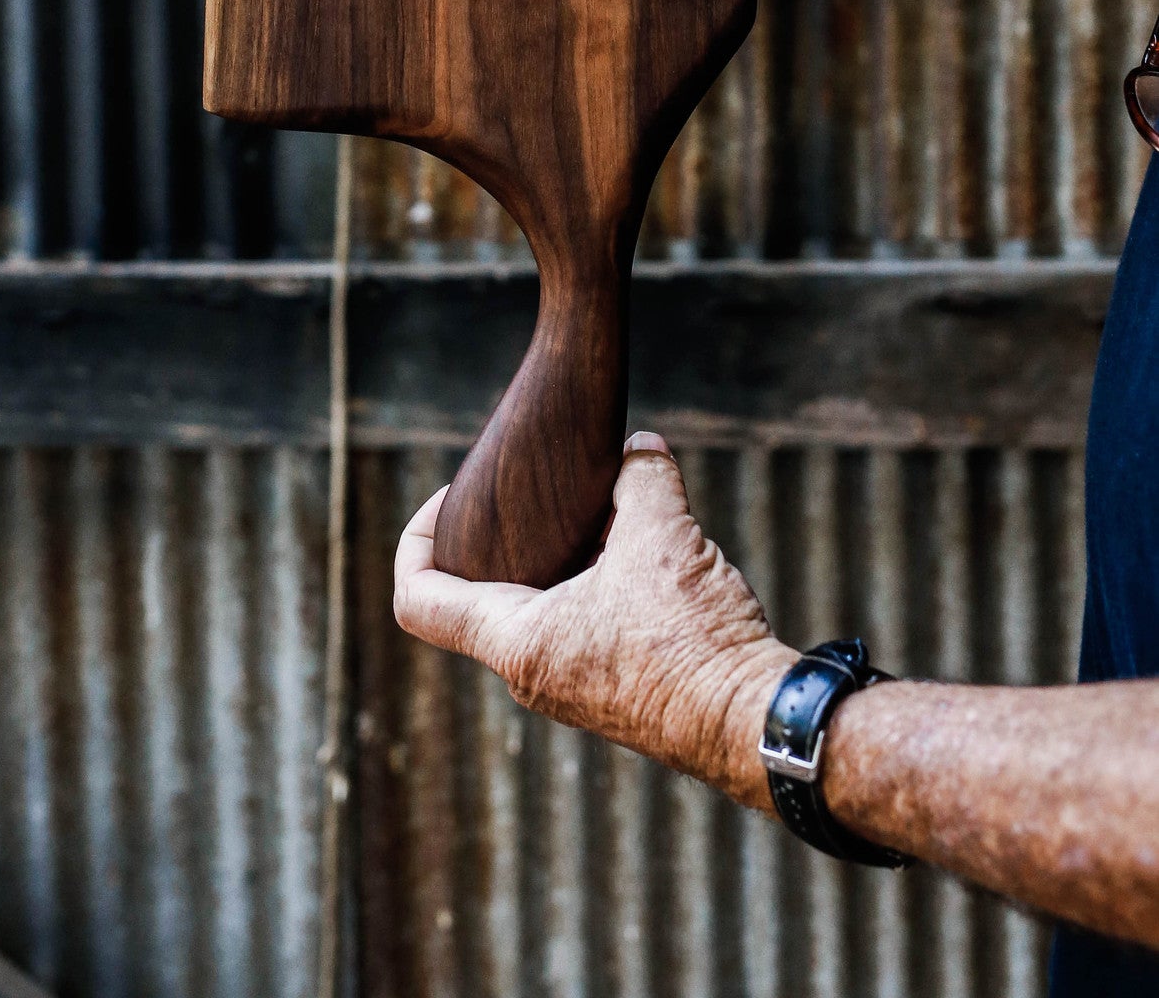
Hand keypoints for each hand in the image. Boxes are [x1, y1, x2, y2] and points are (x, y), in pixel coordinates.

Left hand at [394, 431, 795, 807]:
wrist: (754, 723)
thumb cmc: (695, 642)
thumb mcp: (663, 535)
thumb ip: (641, 477)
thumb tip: (639, 447)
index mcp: (517, 642)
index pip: (419, 599)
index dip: (417, 537)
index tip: (455, 497)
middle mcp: (533, 674)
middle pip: (481, 594)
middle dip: (509, 533)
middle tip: (542, 489)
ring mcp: (572, 689)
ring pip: (539, 607)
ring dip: (563, 555)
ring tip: (602, 507)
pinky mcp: (614, 691)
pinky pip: (581, 625)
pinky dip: (596, 581)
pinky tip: (641, 547)